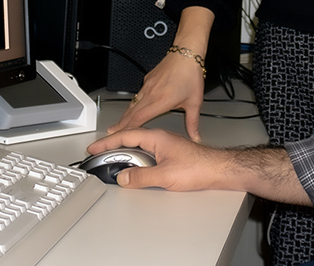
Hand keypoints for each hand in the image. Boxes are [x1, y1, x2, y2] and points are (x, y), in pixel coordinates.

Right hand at [86, 128, 227, 191]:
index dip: (107, 142)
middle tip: (97, 151)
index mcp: (156, 137)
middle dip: (111, 143)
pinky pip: (145, 145)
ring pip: (137, 140)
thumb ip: (142, 177)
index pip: (126, 136)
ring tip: (110, 153)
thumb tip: (123, 178)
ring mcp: (165, 141)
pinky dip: (134, 149)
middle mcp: (160, 136)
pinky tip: (133, 156)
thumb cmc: (199, 167)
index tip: (95, 147)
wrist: (218, 168)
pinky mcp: (170, 148)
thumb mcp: (166, 176)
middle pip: (129, 135)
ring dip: (122, 145)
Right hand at [108, 50, 206, 139]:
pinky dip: (132, 103)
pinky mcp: (148, 79)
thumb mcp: (195, 101)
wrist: (186, 53)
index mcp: (161, 101)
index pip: (140, 118)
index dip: (129, 128)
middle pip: (131, 112)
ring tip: (119, 123)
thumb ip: (193, 122)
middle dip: (121, 124)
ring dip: (125, 114)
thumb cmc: (190, 74)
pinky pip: (137, 94)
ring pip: (133, 103)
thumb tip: (195, 135)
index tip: (121, 135)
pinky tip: (133, 107)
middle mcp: (152, 93)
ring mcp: (148, 85)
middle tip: (112, 133)